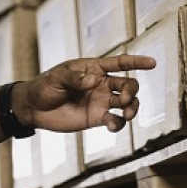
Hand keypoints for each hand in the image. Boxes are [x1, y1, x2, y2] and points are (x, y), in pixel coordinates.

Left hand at [13, 54, 156, 133]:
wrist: (34, 108)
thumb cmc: (44, 85)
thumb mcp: (57, 77)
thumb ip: (74, 77)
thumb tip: (92, 81)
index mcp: (93, 68)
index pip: (119, 63)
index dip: (136, 62)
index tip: (152, 63)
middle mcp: (101, 84)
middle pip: (128, 85)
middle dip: (132, 91)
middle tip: (124, 99)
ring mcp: (101, 102)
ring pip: (127, 103)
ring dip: (132, 108)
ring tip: (126, 113)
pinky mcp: (97, 118)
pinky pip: (115, 120)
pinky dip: (119, 124)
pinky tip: (112, 125)